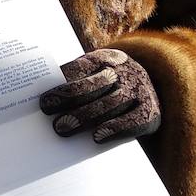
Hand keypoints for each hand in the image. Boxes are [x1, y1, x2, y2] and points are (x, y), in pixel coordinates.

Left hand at [39, 48, 160, 143]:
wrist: (151, 85)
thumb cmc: (109, 83)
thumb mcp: (94, 73)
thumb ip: (74, 81)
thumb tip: (46, 101)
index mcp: (105, 58)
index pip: (80, 68)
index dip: (61, 85)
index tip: (43, 101)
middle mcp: (124, 71)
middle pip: (93, 86)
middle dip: (68, 101)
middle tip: (49, 115)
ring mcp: (139, 90)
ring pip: (109, 105)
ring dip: (84, 118)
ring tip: (63, 129)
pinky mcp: (151, 111)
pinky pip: (132, 121)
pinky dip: (114, 129)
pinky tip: (96, 137)